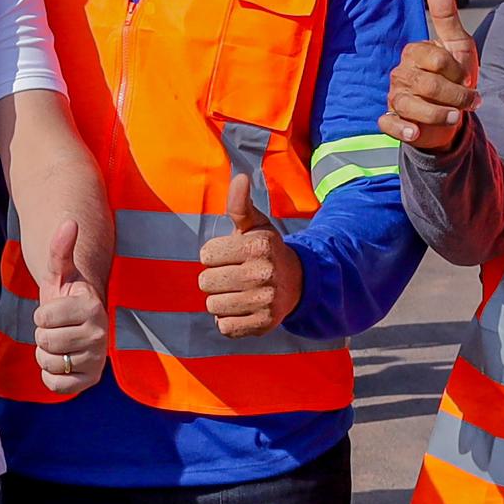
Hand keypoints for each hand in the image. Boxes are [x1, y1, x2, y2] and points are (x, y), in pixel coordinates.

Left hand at [28, 217, 107, 395]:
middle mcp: (100, 335)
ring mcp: (97, 360)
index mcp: (92, 306)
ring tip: (60, 343)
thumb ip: (60, 249)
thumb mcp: (59, 272)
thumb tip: (69, 222)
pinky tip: (61, 362)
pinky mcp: (91, 381)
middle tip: (57, 328)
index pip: (42, 317)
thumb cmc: (65, 295)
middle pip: (44, 341)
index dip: (41, 314)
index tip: (56, 310)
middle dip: (43, 334)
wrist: (78, 324)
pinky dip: (50, 376)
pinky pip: (55, 386)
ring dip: (46, 354)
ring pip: (48, 363)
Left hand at [197, 175, 303, 337]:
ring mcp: (264, 302)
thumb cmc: (266, 250)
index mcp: (257, 246)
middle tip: (235, 275)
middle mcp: (262, 274)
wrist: (298, 282)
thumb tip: (239, 177)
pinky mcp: (263, 325)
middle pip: (205, 282)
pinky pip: (224, 326)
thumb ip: (240, 204)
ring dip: (221, 300)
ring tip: (239, 292)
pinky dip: (228, 320)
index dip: (214, 255)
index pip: (206, 254)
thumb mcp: (255, 225)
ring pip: (212, 305)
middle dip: (215, 278)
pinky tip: (243, 309)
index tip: (231, 255)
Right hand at [385, 0, 478, 152]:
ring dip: (439, 114)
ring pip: (410, 106)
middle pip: (427, 84)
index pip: (435, 59)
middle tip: (471, 101)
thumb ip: (447, 16)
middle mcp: (400, 73)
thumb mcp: (458, 45)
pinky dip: (402, 129)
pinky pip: (389, 124)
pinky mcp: (393, 120)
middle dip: (456, 95)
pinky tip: (415, 132)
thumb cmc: (454, 76)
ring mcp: (394, 97)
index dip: (456, 71)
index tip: (466, 78)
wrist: (454, 112)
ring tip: (457, 117)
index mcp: (413, 53)